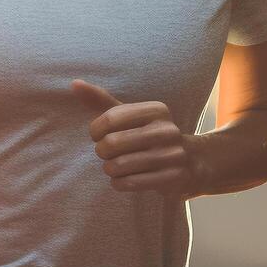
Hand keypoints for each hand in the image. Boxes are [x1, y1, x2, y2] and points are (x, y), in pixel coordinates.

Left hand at [74, 79, 201, 197]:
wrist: (192, 162)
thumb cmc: (149, 134)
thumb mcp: (130, 115)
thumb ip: (101, 100)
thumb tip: (74, 84)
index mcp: (156, 110)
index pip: (110, 117)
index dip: (95, 130)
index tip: (97, 136)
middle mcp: (167, 130)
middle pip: (112, 143)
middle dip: (101, 151)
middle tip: (106, 153)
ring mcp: (173, 155)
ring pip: (119, 165)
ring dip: (109, 168)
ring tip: (113, 166)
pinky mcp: (173, 178)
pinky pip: (131, 183)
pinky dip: (118, 183)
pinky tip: (121, 179)